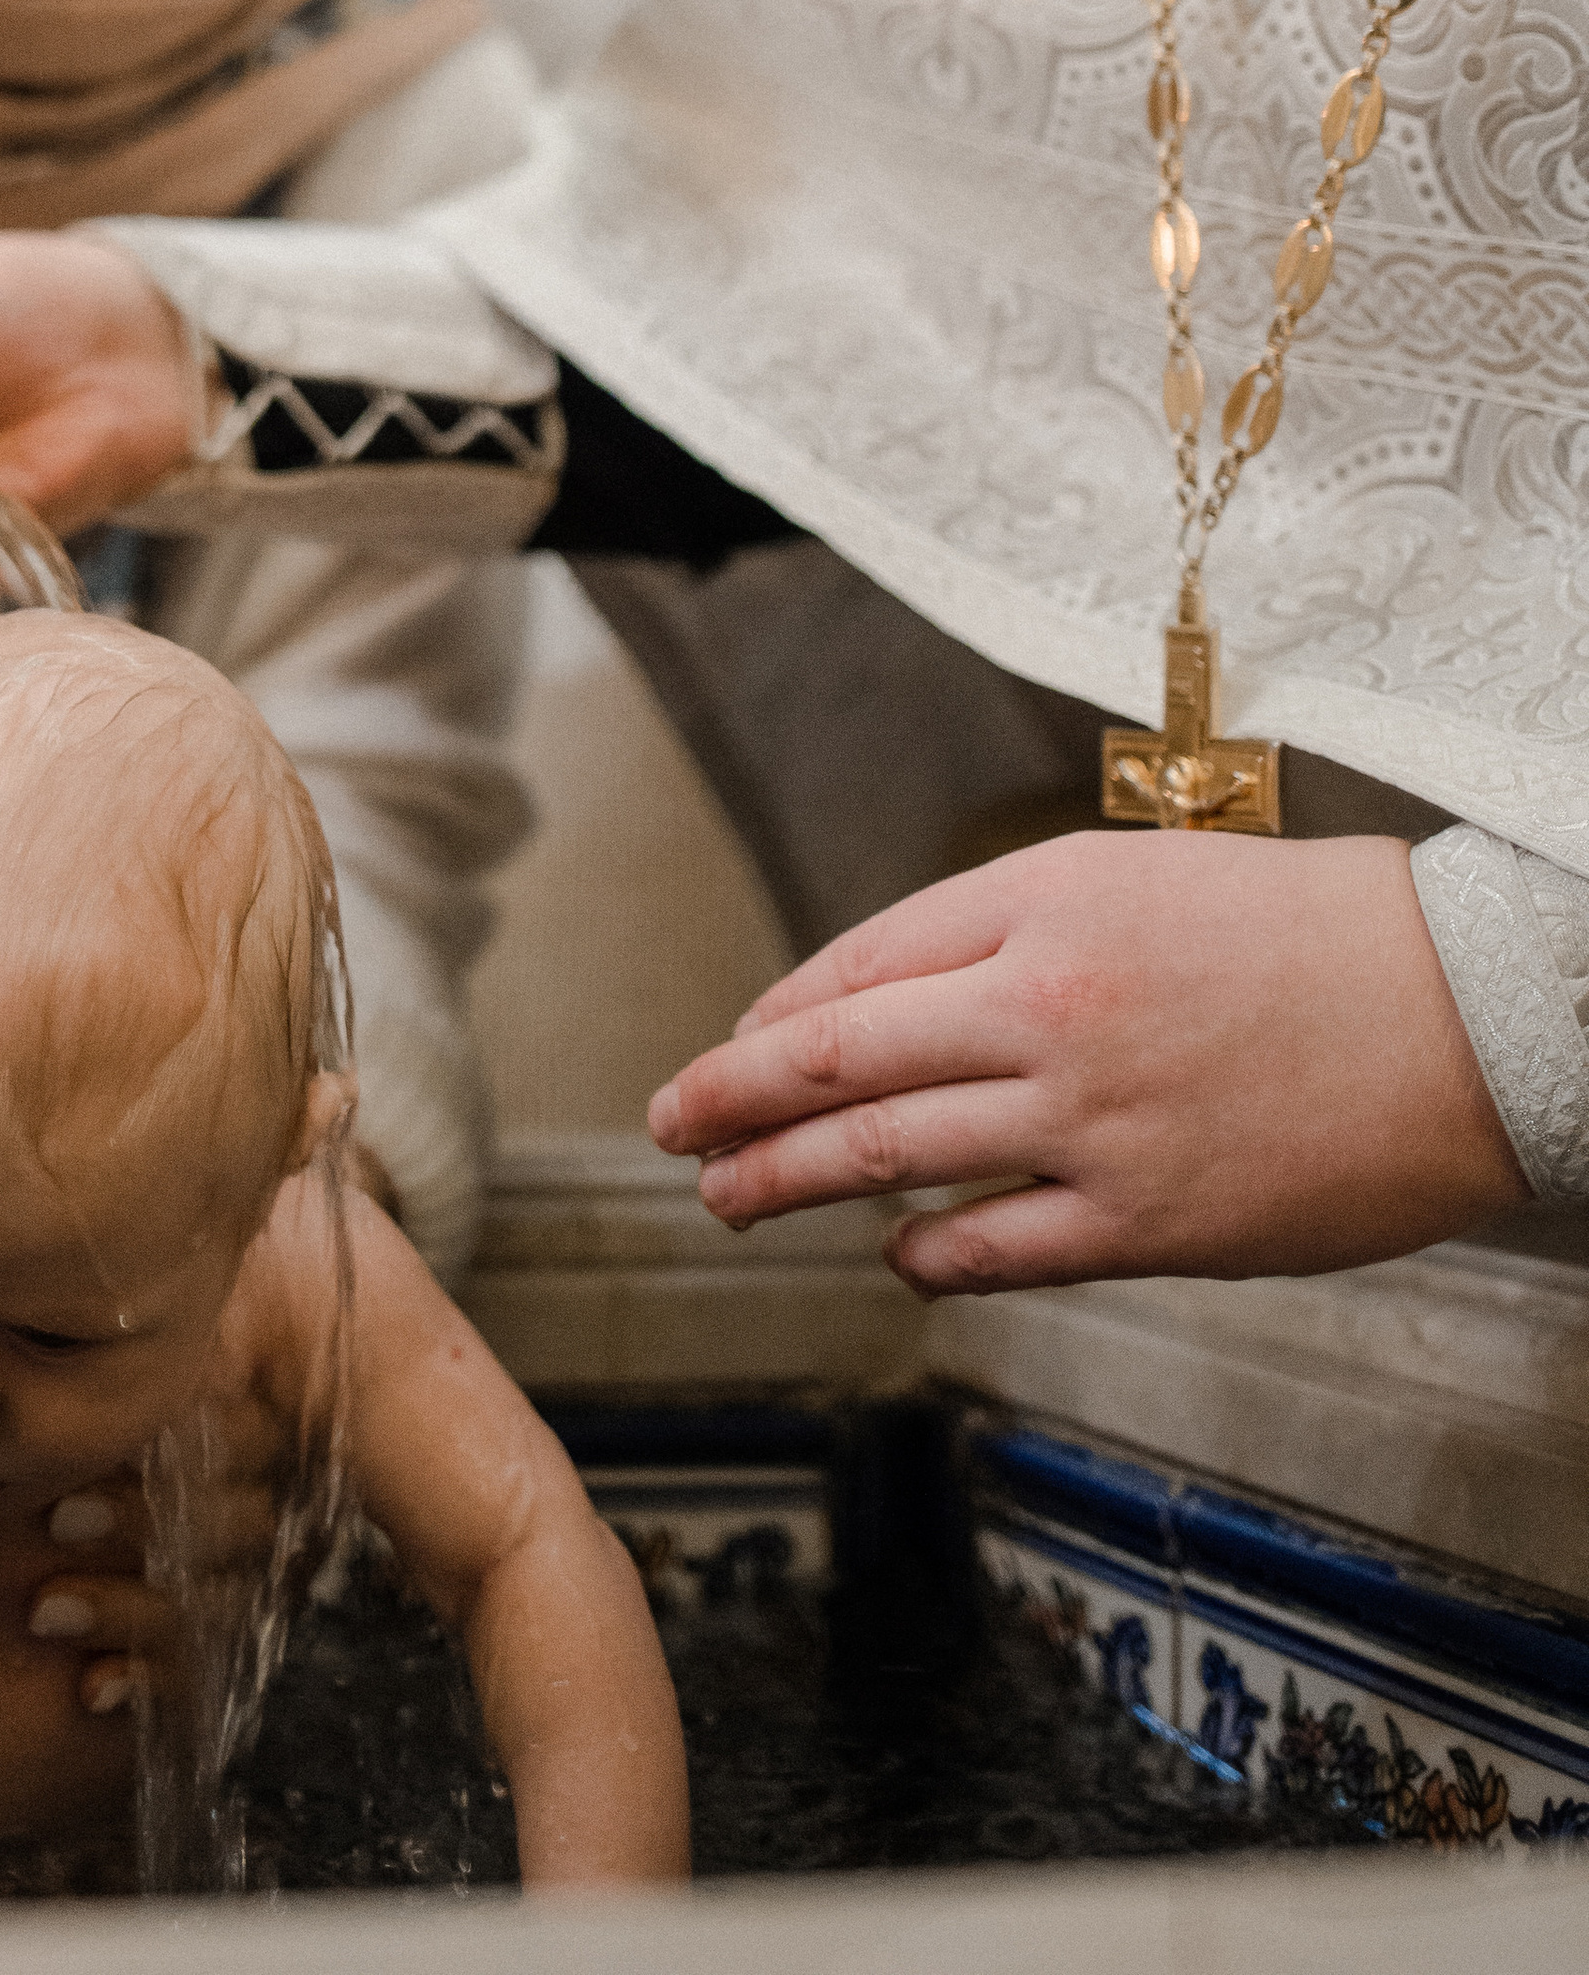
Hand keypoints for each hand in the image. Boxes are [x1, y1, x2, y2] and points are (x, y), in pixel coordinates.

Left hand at [648, 832, 1528, 1294]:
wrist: (1464, 1013)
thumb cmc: (1312, 932)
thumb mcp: (1146, 877)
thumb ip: (1022, 929)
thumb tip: (902, 996)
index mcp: (1044, 902)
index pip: (865, 961)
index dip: (781, 1014)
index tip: (735, 1046)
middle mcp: (1046, 1005)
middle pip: (840, 1055)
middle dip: (731, 1096)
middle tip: (669, 1122)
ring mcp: (1088, 1121)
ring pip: (888, 1153)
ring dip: (788, 1179)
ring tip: (726, 1195)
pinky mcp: (1146, 1221)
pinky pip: (995, 1248)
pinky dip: (926, 1253)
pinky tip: (896, 1256)